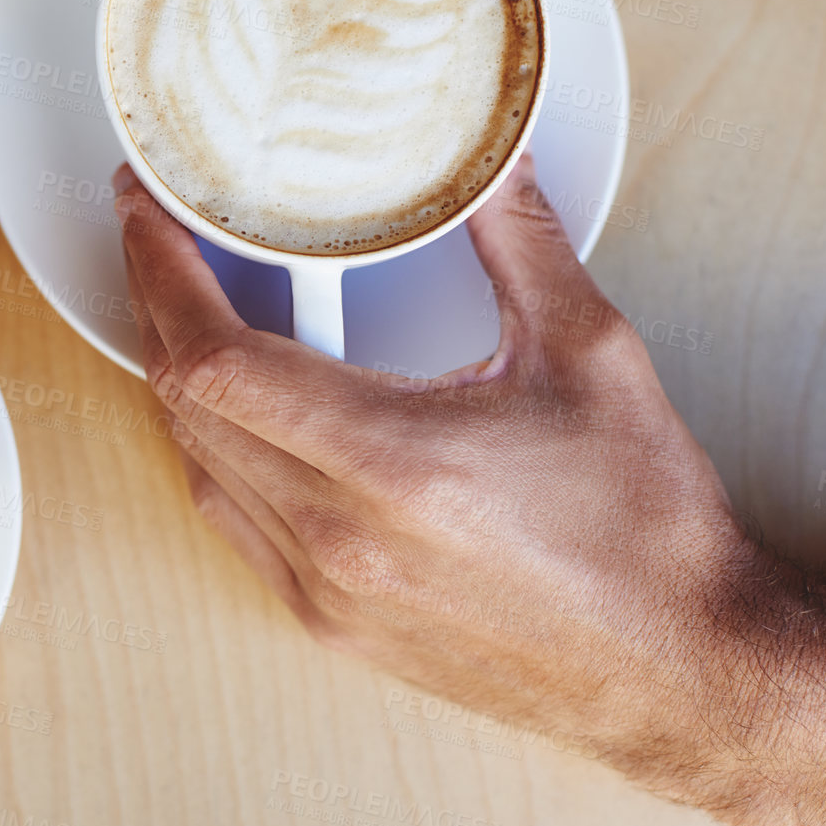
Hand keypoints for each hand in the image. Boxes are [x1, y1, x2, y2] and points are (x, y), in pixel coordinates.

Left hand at [115, 155, 825, 825]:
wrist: (675, 666)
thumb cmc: (642, 526)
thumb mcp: (591, 355)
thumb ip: (520, 243)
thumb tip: (489, 159)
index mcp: (393, 462)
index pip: (216, 358)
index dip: (162, 273)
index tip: (150, 211)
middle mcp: (338, 534)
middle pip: (185, 401)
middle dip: (156, 303)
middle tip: (162, 233)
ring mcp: (323, 588)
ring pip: (196, 460)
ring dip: (178, 375)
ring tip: (189, 302)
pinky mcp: (329, 622)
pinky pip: (229, 517)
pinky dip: (212, 446)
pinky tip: (234, 404)